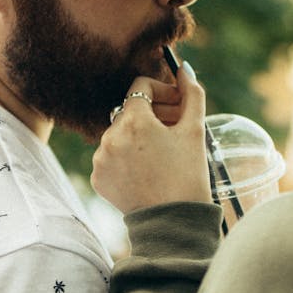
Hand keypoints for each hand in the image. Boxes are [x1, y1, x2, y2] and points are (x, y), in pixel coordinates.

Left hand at [91, 63, 212, 213]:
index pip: (141, 87)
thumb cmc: (188, 175)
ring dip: (140, 134)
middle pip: (131, 110)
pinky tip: (148, 167)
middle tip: (177, 125)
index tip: (177, 104)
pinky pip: (112, 154)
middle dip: (155, 113)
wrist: (173, 223)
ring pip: (121, 132)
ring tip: (163, 150)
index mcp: (134, 121)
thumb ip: (191, 94)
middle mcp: (110, 136)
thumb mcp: (194, 131)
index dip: (163, 91)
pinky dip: (127, 155)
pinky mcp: (98, 177)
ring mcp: (101, 158)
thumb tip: (185, 69)